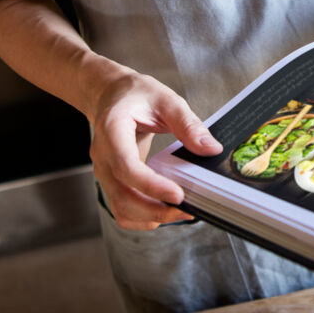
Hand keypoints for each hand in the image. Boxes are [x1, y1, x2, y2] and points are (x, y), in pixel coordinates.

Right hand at [88, 70, 222, 229]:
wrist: (112, 95)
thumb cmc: (136, 95)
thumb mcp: (166, 100)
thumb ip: (188, 124)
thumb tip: (211, 149)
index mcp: (112, 129)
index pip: (125, 165)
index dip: (150, 185)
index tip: (178, 194)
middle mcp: (102, 154)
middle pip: (121, 194)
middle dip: (154, 209)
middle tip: (186, 209)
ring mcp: (104, 171)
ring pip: (120, 207)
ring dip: (149, 216)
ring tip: (179, 212)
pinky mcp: (111, 180)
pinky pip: (121, 208)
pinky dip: (141, 217)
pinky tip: (163, 211)